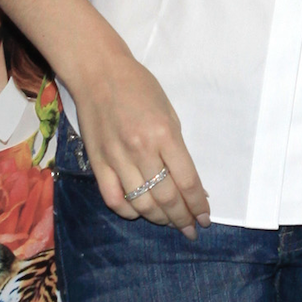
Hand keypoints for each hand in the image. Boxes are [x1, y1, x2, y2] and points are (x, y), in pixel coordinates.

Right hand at [68, 46, 210, 237]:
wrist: (98, 73)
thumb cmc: (140, 88)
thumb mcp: (169, 113)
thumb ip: (178, 149)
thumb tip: (191, 184)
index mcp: (164, 134)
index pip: (186, 181)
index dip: (198, 205)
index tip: (205, 218)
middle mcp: (141, 150)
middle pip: (166, 198)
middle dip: (182, 218)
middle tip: (190, 228)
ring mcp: (116, 159)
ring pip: (141, 204)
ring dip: (159, 219)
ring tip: (170, 222)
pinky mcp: (96, 163)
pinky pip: (113, 199)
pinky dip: (129, 212)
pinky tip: (140, 212)